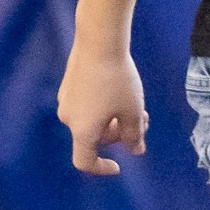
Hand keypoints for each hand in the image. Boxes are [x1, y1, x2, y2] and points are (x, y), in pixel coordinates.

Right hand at [58, 40, 146, 175]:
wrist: (99, 41)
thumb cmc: (117, 79)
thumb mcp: (132, 111)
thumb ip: (134, 135)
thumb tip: (136, 150)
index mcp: (82, 131)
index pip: (84, 162)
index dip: (101, 168)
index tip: (118, 165)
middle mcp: (69, 118)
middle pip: (94, 139)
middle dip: (119, 134)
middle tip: (143, 122)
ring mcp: (66, 100)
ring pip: (92, 121)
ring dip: (114, 120)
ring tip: (138, 106)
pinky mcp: (68, 85)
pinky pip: (86, 106)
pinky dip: (103, 107)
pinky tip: (122, 92)